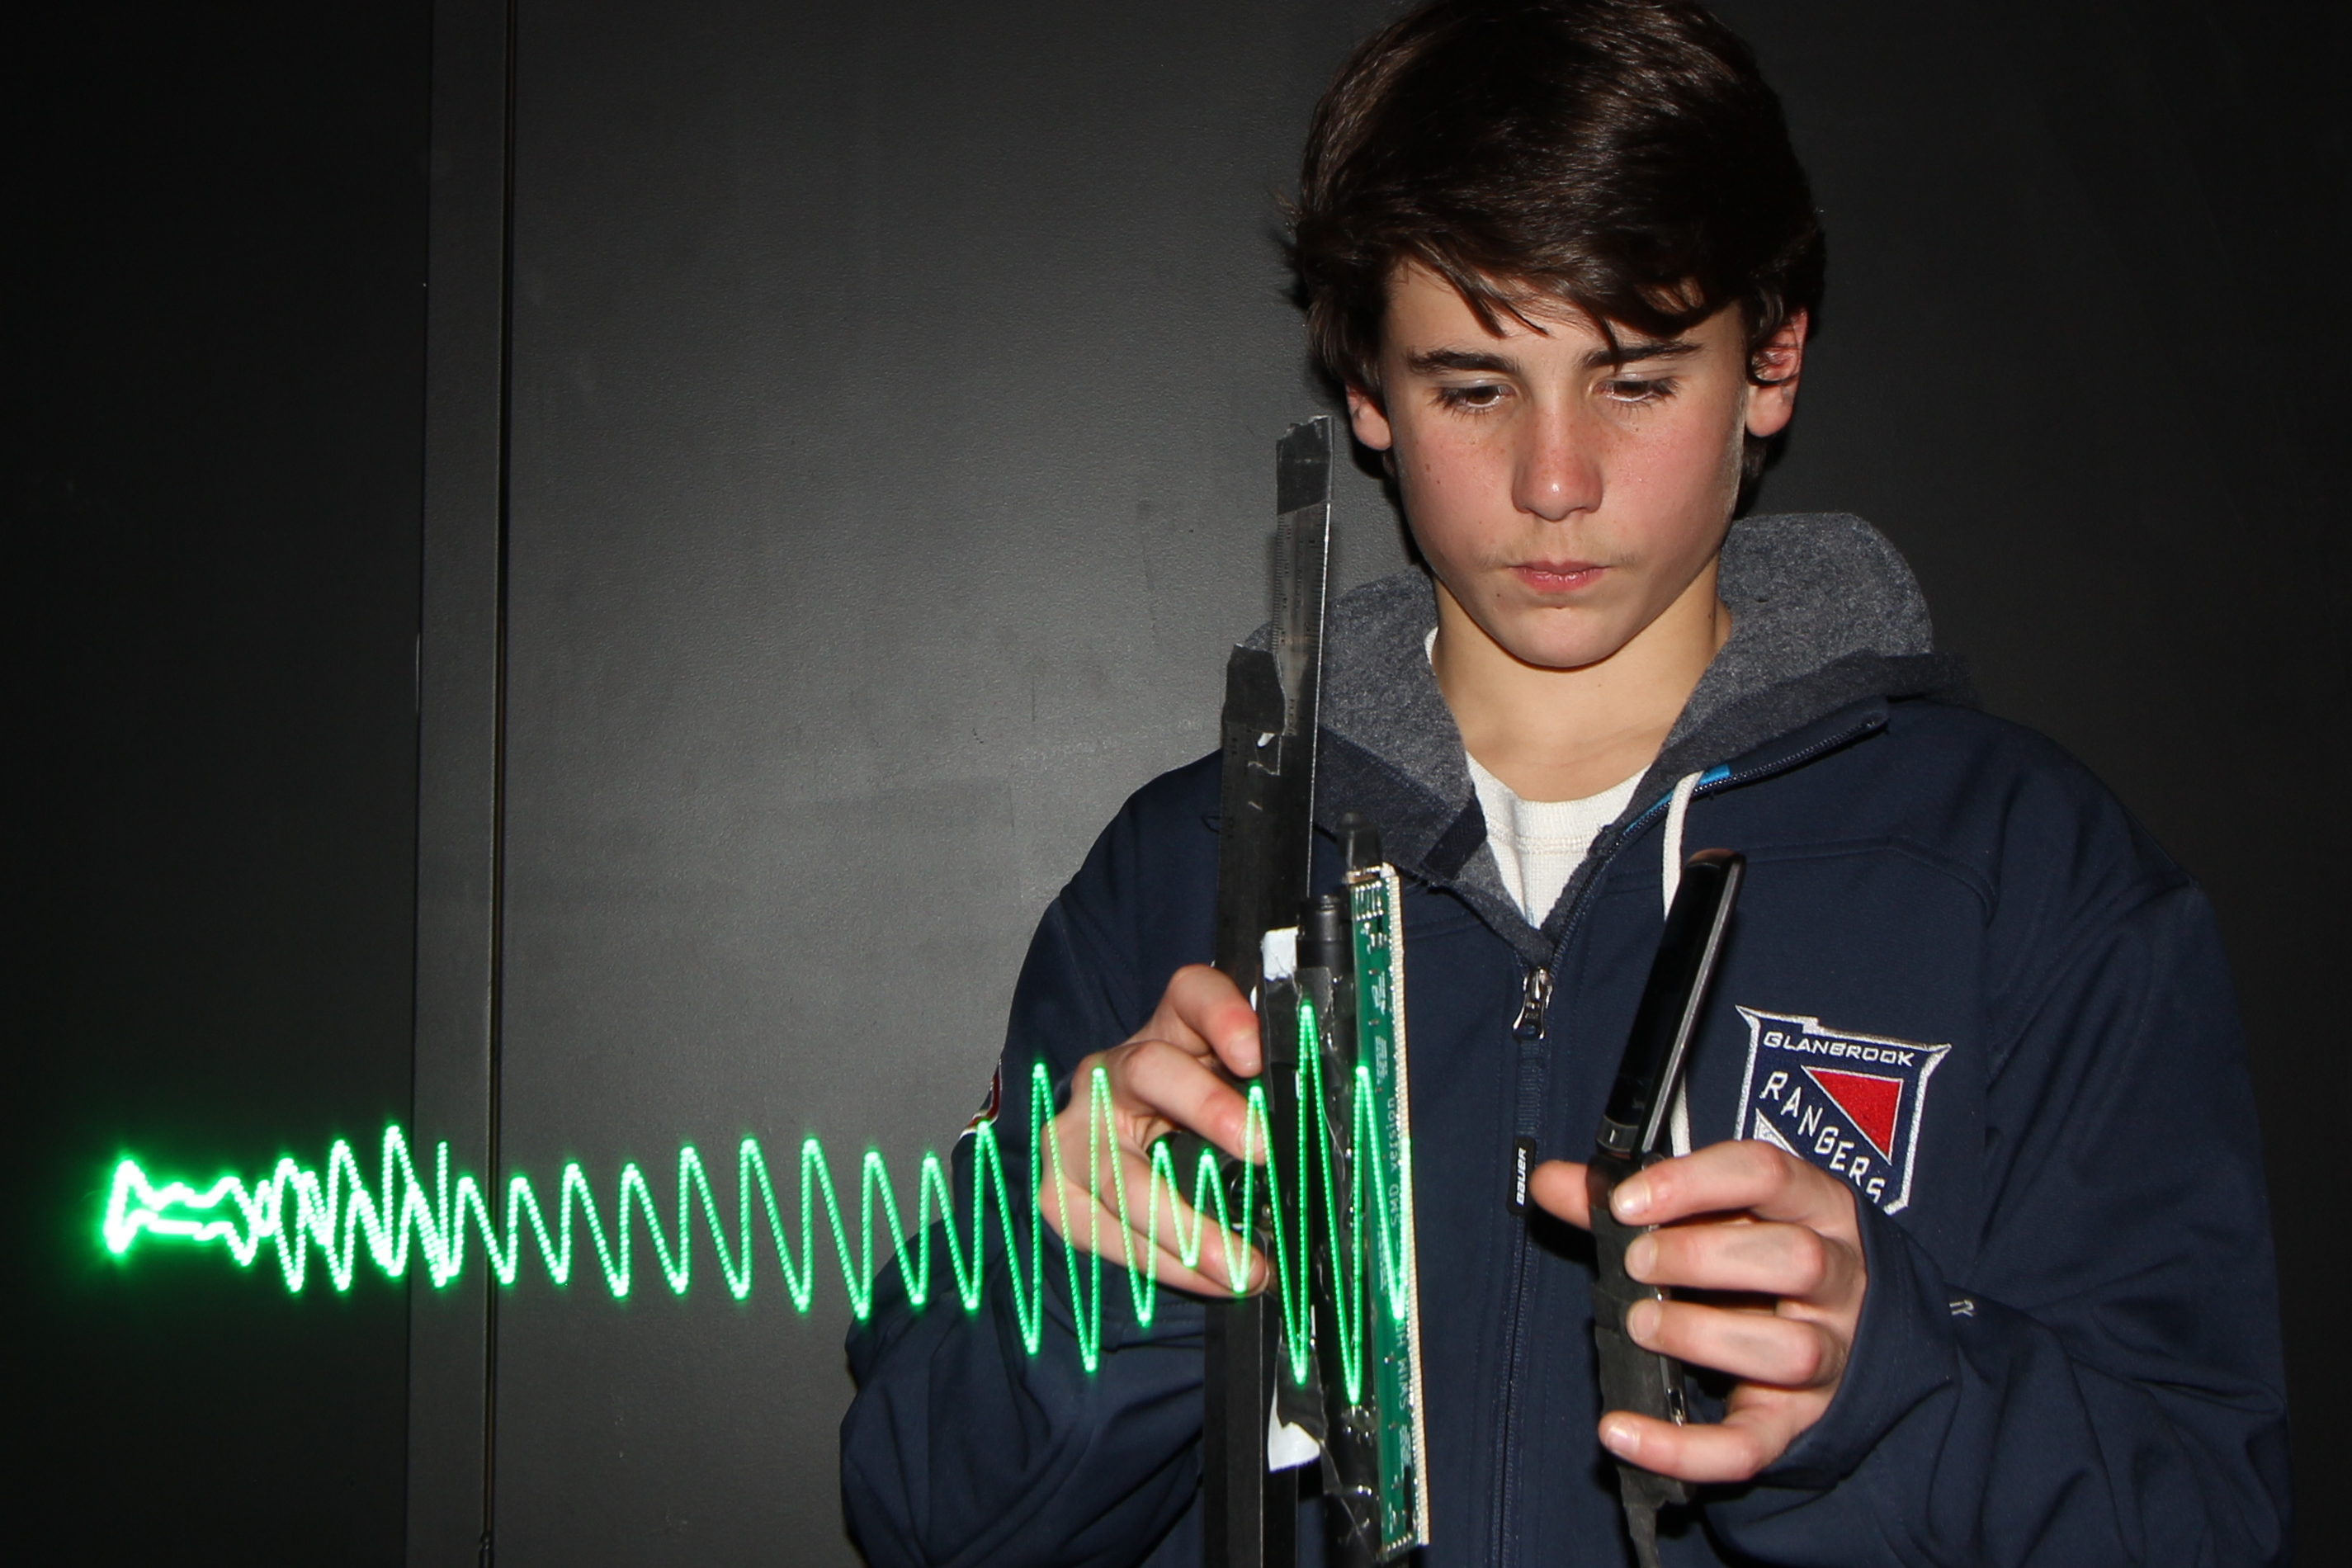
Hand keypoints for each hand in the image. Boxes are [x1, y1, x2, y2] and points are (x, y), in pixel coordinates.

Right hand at [1036, 964, 1267, 1297]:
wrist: (1109, 1158)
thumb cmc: (1187, 1126)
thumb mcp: (1227, 1098)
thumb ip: (1263, 1100)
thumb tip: (1320, 1138)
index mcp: (1165, 1033)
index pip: (1189, 994)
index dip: (1222, 1015)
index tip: (1257, 1052)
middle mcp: (1112, 1071)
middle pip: (1150, 1070)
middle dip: (1207, 1108)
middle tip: (1263, 1151)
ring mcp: (1077, 1132)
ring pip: (1124, 1174)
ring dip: (1190, 1227)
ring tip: (1245, 1267)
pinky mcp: (1058, 1193)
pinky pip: (1112, 1234)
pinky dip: (1169, 1266)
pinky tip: (1211, 1281)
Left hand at [1530, 1141, 1865, 1482]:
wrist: (1824, 1332)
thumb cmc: (1753, 1256)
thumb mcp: (1709, 1215)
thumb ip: (1630, 1200)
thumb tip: (1551, 1182)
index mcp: (1813, 1207)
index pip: (1767, 1175)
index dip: (1694, 1183)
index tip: (1627, 1202)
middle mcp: (1836, 1279)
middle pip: (1796, 1259)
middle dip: (1704, 1256)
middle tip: (1636, 1263)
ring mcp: (1827, 1354)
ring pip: (1792, 1350)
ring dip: (1704, 1336)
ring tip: (1640, 1325)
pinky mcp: (1796, 1421)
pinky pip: (1750, 1446)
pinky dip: (1681, 1447)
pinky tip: (1621, 1430)